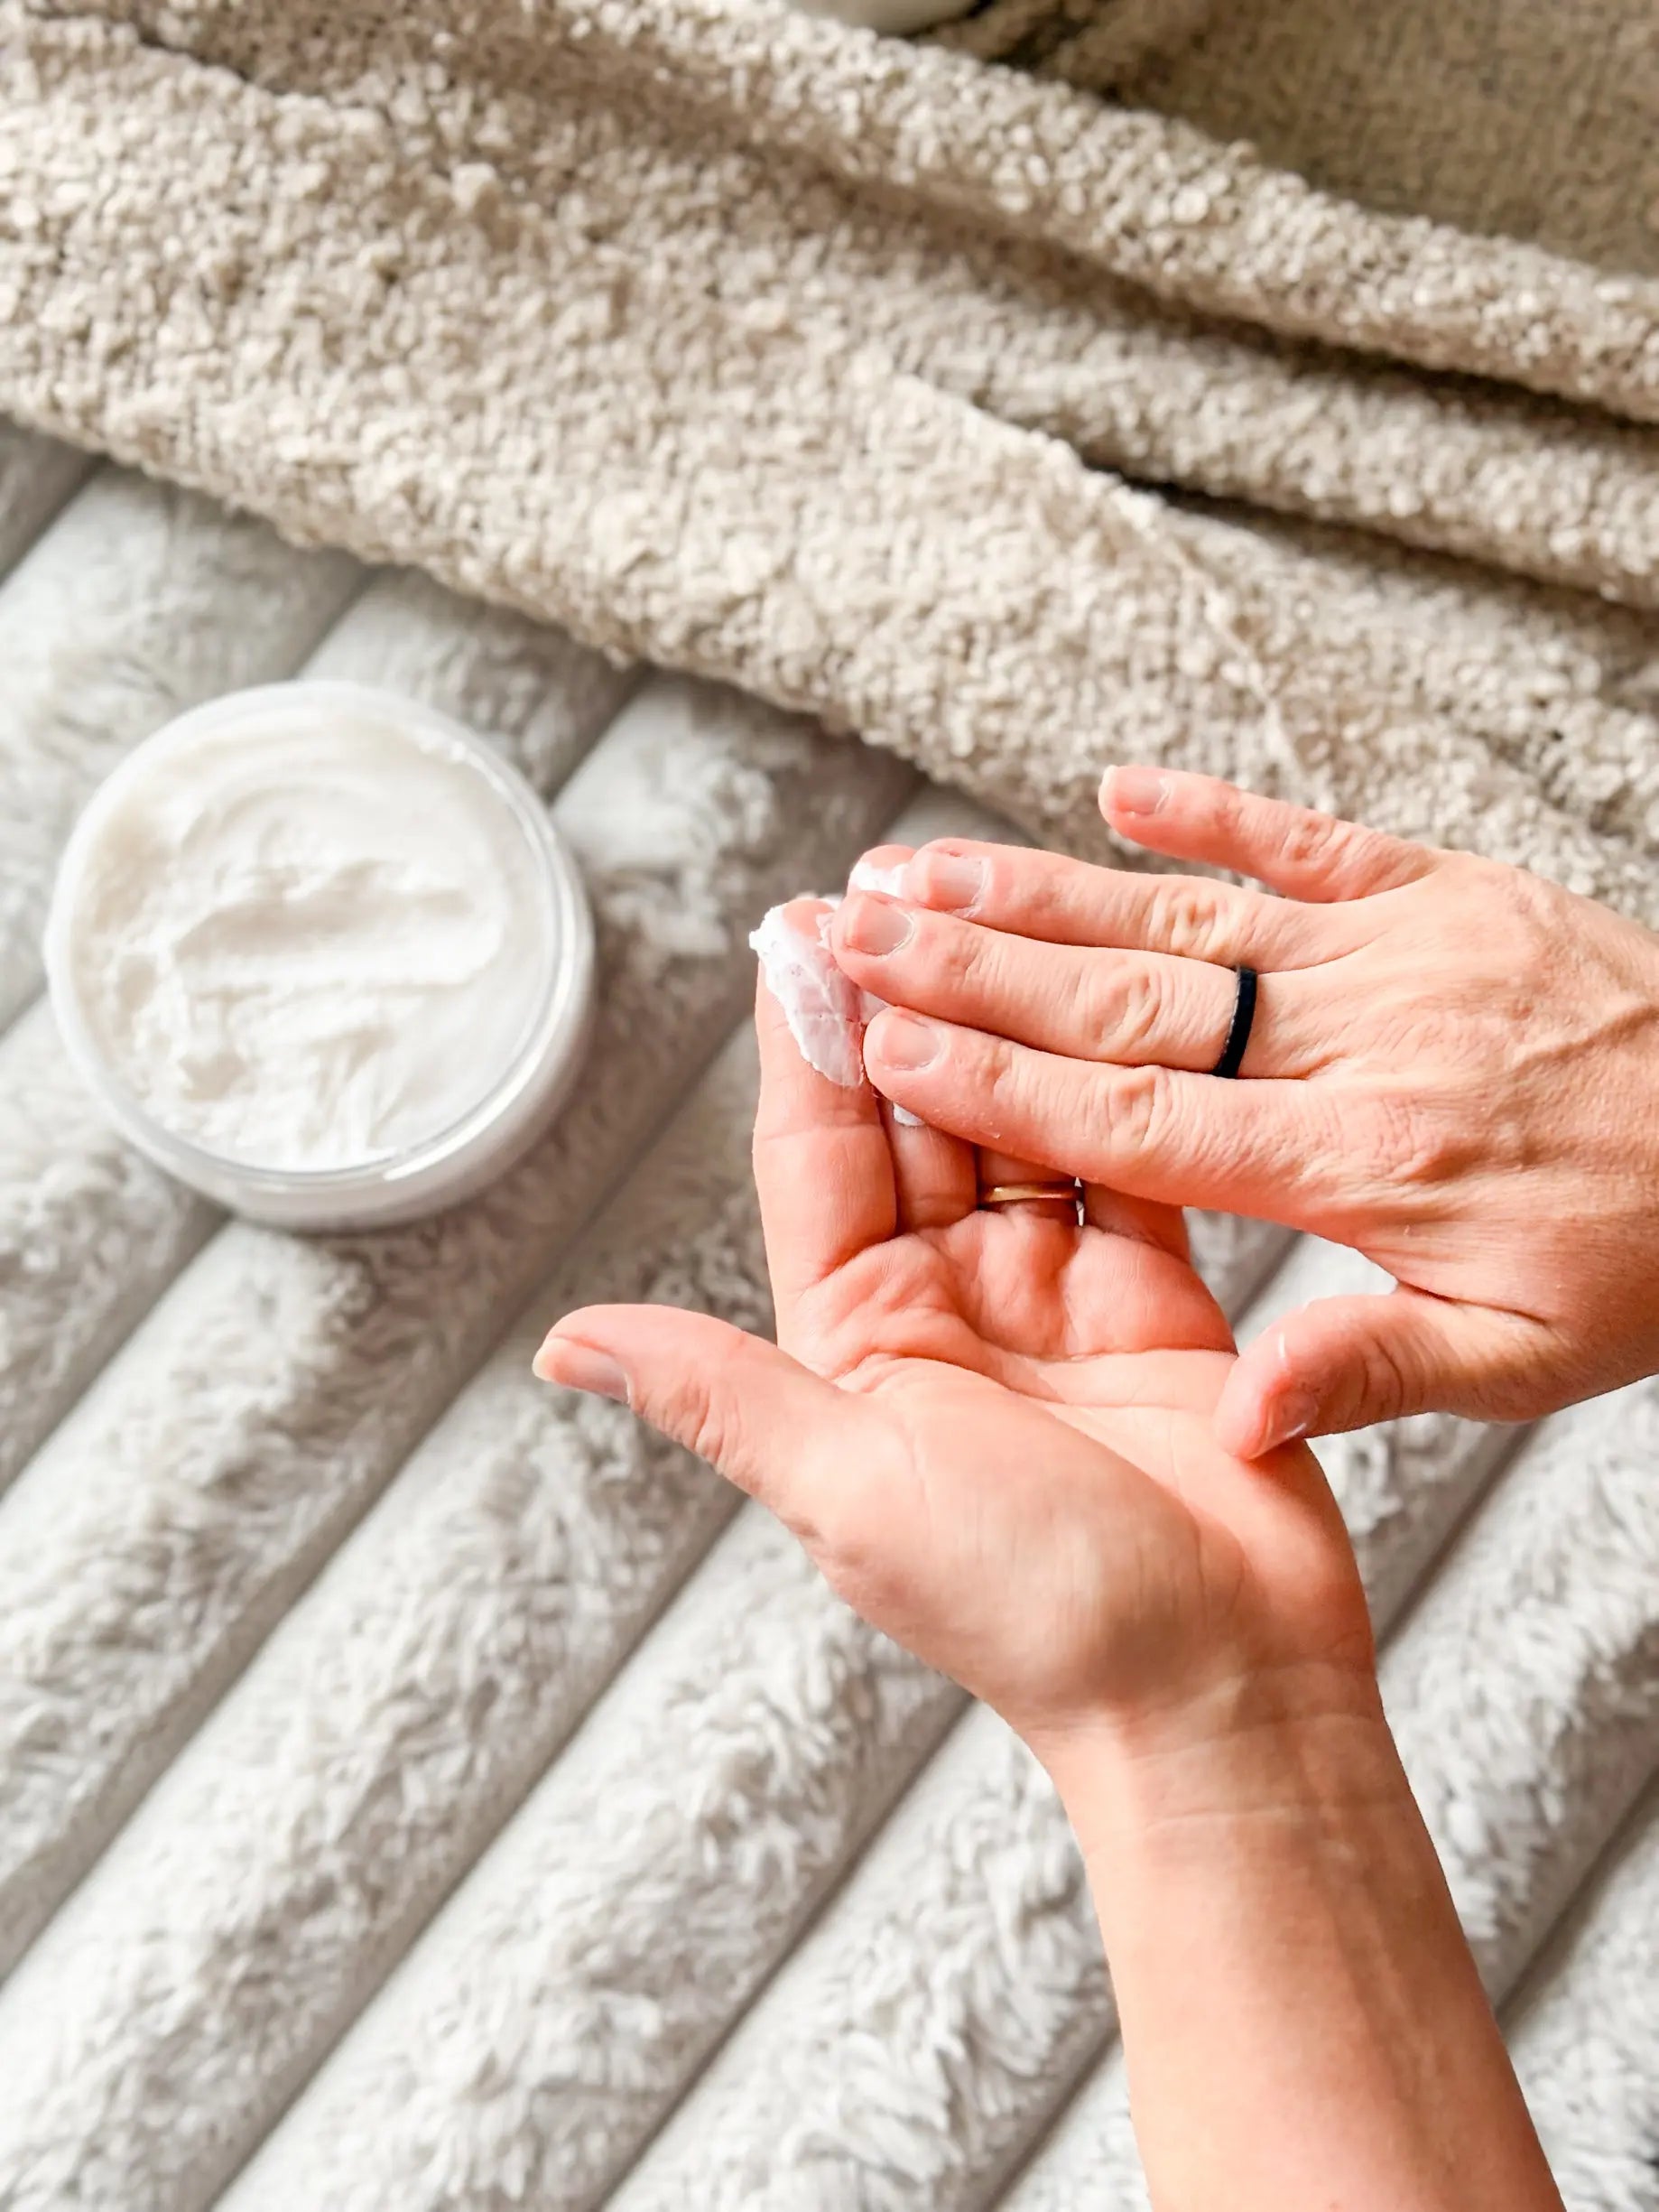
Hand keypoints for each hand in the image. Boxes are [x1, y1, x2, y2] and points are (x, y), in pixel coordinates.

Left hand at [535, 905, 1371, 1757]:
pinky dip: (1104, 1080)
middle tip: (891, 882)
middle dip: (899, 1004)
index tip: (792, 933)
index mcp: (856, 1342)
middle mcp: (945, 1305)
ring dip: (996, 1021)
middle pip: (913, 1122)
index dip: (804, 1046)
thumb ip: (720, 1392)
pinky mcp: (1151, 1295)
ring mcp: (1050, 1294)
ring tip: (983, 903)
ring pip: (1012, 1123)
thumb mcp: (851, 1487)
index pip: (815, 1161)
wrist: (1220, 1689)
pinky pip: (1120, 1160)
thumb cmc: (1032, 1611)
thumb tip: (564, 1345)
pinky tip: (1090, 991)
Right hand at [826, 768, 1658, 1455]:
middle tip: (848, 926)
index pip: (1139, 1120)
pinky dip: (1216, 811)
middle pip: (1129, 999)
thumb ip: (1367, 1372)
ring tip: (920, 864)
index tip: (884, 1042)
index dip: (998, 1079)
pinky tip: (1116, 787)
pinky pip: (1314, 837)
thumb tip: (1229, 1418)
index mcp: (1363, 1165)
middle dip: (971, 963)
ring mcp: (1404, 947)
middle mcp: (1363, 1040)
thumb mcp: (1526, 1360)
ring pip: (1191, 914)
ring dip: (1044, 886)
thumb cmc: (1656, 1253)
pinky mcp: (1452, 887)